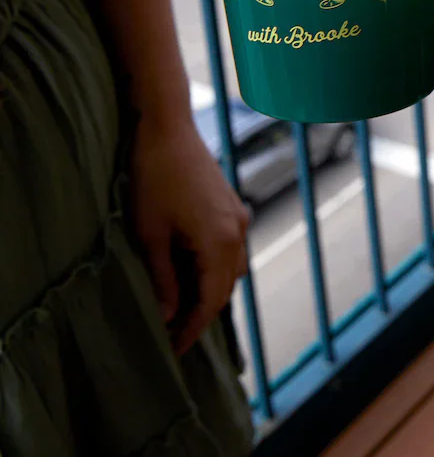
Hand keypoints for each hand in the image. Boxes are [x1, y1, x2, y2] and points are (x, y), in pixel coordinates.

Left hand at [130, 112, 249, 353]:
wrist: (167, 128)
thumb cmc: (153, 178)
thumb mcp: (150, 234)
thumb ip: (163, 278)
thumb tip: (168, 315)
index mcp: (220, 241)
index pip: (211, 301)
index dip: (192, 330)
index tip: (172, 351)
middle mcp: (237, 230)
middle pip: (226, 287)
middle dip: (202, 314)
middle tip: (174, 337)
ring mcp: (237, 215)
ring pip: (231, 267)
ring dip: (211, 290)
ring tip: (181, 307)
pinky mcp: (230, 204)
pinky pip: (230, 246)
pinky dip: (215, 266)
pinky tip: (191, 270)